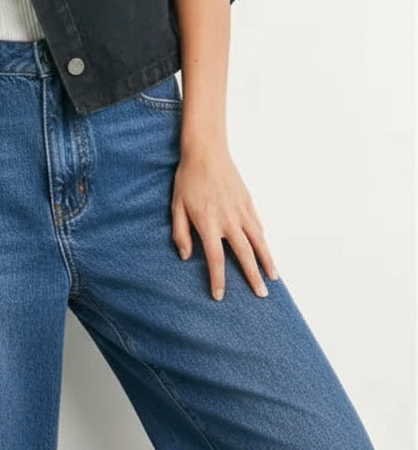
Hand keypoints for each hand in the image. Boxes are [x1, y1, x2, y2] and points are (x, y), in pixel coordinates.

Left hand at [171, 146, 279, 300]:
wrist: (206, 153)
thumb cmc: (188, 179)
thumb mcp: (176, 206)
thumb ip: (180, 233)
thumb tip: (186, 256)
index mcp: (208, 224)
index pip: (216, 259)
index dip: (218, 280)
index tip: (220, 296)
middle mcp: (228, 221)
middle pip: (245, 255)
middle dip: (253, 277)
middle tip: (261, 294)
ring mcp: (241, 211)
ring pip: (259, 241)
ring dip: (267, 261)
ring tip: (274, 278)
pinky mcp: (248, 202)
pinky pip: (258, 225)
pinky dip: (262, 239)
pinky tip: (264, 249)